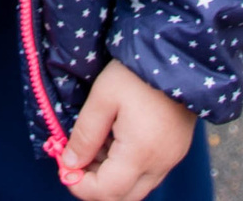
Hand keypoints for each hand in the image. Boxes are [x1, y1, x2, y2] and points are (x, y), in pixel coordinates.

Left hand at [59, 61, 196, 200]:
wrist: (179, 56)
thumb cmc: (137, 73)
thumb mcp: (102, 98)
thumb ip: (85, 135)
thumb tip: (70, 164)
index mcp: (140, 154)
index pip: (105, 192)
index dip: (79, 185)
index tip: (64, 165)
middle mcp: (159, 164)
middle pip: (122, 196)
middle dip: (94, 184)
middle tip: (77, 157)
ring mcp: (170, 159)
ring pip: (135, 187)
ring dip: (110, 175)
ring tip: (97, 141)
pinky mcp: (175, 151)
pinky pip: (148, 173)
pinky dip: (127, 166)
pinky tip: (115, 137)